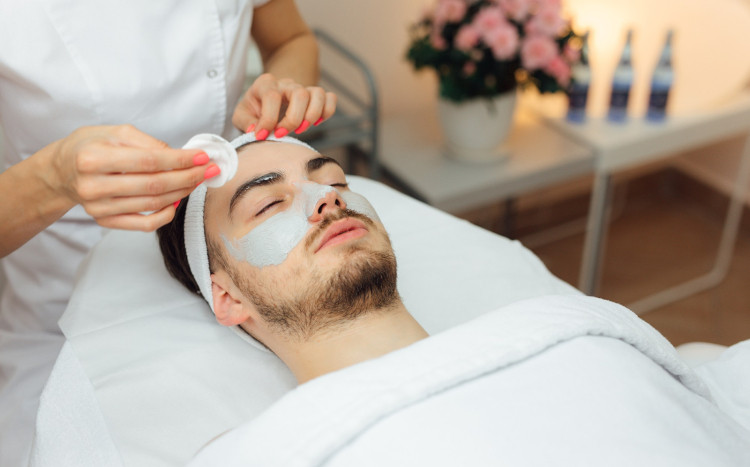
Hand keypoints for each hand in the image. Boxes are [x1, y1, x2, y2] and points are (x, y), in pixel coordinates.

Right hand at [49, 125, 217, 230]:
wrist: (62, 171)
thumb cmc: (90, 147)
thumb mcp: (114, 132)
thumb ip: (147, 142)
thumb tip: (179, 155)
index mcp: (93, 158)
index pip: (148, 161)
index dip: (180, 160)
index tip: (203, 157)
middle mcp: (93, 185)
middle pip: (154, 185)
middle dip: (188, 177)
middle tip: (210, 170)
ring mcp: (98, 208)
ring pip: (153, 204)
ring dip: (182, 192)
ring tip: (198, 180)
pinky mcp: (105, 221)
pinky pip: (144, 224)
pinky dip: (166, 214)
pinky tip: (178, 200)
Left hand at [232, 73, 336, 139]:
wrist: (264, 101)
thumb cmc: (254, 110)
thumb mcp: (242, 115)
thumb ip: (246, 122)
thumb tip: (256, 132)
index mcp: (265, 84)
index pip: (272, 96)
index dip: (268, 119)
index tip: (262, 136)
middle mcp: (286, 83)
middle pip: (300, 94)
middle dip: (293, 119)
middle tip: (282, 134)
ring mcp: (302, 89)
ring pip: (318, 93)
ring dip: (312, 115)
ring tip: (301, 129)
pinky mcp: (314, 97)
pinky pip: (330, 97)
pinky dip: (327, 111)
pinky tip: (316, 123)